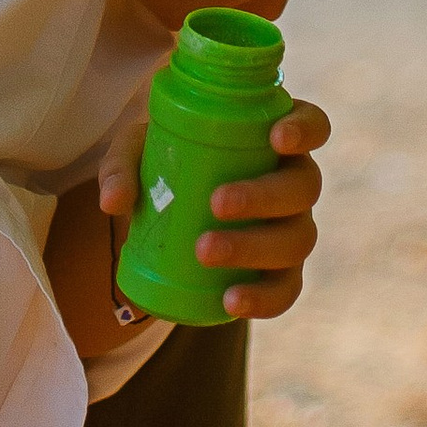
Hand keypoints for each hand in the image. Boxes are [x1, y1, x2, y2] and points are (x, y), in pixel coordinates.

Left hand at [96, 96, 330, 325]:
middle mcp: (293, 181)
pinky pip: (287, 290)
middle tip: (216, 204)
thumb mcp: (139, 152)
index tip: (276, 139)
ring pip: (297, 239)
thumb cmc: (165, 163)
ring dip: (254, 247)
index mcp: (272, 137)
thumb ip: (123, 165)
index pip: (312, 125)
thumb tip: (114, 203)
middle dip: (263, 197)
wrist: (171, 213)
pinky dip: (263, 298)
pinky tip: (231, 301)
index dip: (305, 130)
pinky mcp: (281, 272)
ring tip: (205, 251)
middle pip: (303, 187)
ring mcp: (292, 228)